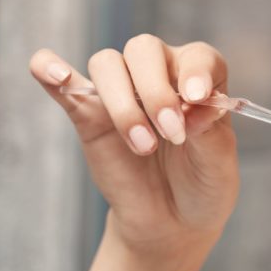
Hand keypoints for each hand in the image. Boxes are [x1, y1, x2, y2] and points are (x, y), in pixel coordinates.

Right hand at [28, 35, 239, 261]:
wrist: (171, 220)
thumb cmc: (203, 182)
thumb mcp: (219, 164)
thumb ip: (210, 131)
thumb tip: (193, 104)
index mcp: (201, 78)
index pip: (197, 57)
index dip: (196, 72)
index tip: (196, 98)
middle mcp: (160, 74)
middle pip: (144, 50)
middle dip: (156, 91)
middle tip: (172, 134)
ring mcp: (122, 92)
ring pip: (107, 64)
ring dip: (122, 103)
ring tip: (143, 146)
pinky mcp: (88, 115)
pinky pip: (63, 84)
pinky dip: (51, 69)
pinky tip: (55, 74)